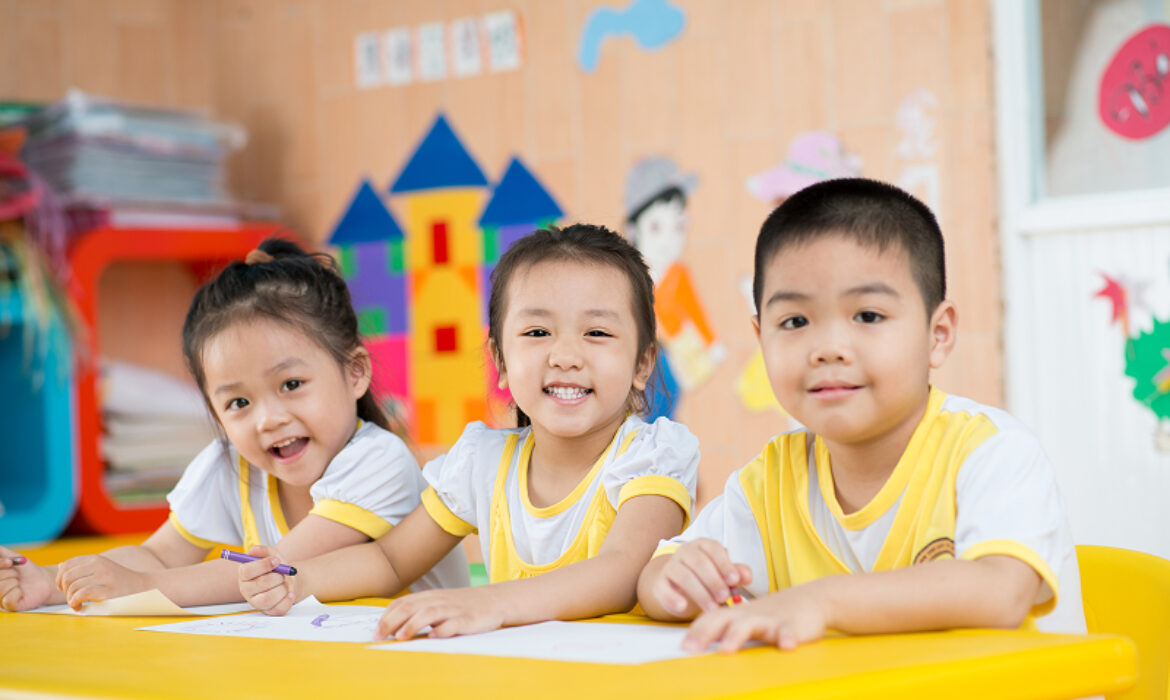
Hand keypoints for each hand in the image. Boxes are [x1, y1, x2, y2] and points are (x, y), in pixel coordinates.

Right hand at [0, 547, 53, 610]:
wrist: (42, 579)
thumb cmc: (24, 569)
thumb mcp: (9, 555)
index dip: (0, 564)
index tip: (10, 562)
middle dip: (10, 573)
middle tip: (17, 575)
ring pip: (0, 588)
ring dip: (14, 582)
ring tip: (19, 583)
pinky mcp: (8, 607)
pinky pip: (8, 599)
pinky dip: (17, 593)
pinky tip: (21, 592)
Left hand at [56, 555, 149, 609]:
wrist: (145, 587)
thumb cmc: (121, 581)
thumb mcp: (102, 568)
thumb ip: (82, 567)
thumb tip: (61, 565)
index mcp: (95, 559)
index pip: (67, 565)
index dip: (60, 578)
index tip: (63, 589)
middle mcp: (98, 565)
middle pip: (67, 577)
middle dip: (65, 591)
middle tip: (71, 599)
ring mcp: (103, 577)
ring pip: (73, 587)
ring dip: (70, 600)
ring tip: (77, 605)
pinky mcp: (107, 590)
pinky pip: (81, 595)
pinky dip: (76, 603)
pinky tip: (81, 607)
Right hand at [237, 546, 295, 615]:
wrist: (288, 579)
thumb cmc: (276, 567)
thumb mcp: (272, 555)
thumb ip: (263, 550)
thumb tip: (253, 550)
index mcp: (244, 575)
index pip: (247, 571)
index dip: (263, 565)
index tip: (276, 561)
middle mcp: (247, 590)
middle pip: (261, 584)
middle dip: (277, 576)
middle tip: (283, 573)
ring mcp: (256, 602)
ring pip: (268, 598)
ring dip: (282, 588)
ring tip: (285, 583)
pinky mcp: (268, 611)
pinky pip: (278, 609)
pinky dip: (288, 600)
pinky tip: (290, 593)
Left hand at [377, 587, 503, 640]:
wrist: (494, 600)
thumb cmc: (462, 605)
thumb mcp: (439, 603)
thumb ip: (419, 610)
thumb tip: (392, 626)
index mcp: (429, 597)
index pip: (402, 603)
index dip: (386, 617)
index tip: (375, 632)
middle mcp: (438, 601)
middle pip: (410, 608)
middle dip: (392, 622)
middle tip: (380, 636)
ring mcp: (452, 610)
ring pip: (428, 614)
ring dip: (412, 625)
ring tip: (401, 637)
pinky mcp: (467, 619)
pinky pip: (452, 624)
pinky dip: (441, 630)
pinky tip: (433, 636)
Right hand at [652, 538, 752, 616]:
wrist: (679, 588)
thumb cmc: (707, 579)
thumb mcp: (723, 575)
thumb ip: (736, 574)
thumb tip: (747, 577)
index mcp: (702, 545)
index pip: (713, 549)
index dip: (724, 565)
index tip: (734, 581)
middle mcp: (684, 552)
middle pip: (699, 562)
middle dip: (713, 581)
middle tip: (724, 597)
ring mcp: (670, 566)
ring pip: (683, 576)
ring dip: (699, 593)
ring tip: (712, 607)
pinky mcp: (659, 583)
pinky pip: (664, 588)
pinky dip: (673, 598)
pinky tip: (683, 606)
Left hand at [683, 583, 829, 652]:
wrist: (812, 599)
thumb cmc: (774, 613)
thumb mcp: (748, 618)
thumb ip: (726, 628)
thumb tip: (698, 643)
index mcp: (738, 613)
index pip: (710, 619)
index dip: (695, 632)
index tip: (682, 646)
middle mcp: (750, 615)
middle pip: (723, 620)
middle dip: (706, 634)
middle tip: (691, 649)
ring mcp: (771, 620)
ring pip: (752, 626)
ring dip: (737, 636)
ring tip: (726, 649)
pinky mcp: (793, 626)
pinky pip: (790, 633)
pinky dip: (787, 638)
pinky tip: (785, 647)